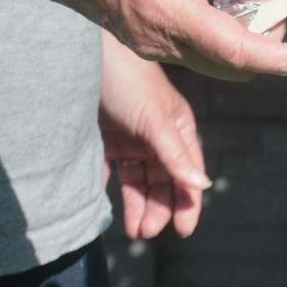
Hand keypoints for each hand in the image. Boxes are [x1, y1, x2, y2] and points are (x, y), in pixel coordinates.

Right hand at [0, 0, 286, 80]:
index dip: (285, 61)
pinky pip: (195, 46)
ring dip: (249, 40)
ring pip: (216, 59)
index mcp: (167, 12)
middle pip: (234, 64)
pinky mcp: (143, 37)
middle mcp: (159, 39)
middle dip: (272, 48)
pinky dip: (224, 32)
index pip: (240, 51)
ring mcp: (149, 43)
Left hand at [98, 33, 210, 238]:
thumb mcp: (156, 120)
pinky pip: (104, 171)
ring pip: (137, 181)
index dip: (188, 202)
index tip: (183, 230)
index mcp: (178, 131)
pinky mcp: (101, 139)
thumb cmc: (129, 81)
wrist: (84, 54)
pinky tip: (101, 209)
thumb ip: (176, 155)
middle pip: (162, 182)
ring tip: (133, 231)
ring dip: (136, 206)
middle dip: (158, 208)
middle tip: (147, 232)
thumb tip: (202, 186)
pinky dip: (104, 189)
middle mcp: (156, 138)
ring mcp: (129, 139)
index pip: (188, 173)